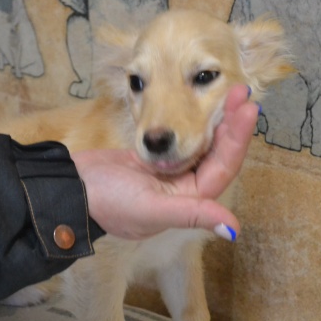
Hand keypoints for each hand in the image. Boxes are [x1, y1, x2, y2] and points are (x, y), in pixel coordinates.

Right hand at [71, 84, 257, 239]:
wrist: (70, 187)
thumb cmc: (109, 201)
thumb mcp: (152, 208)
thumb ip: (193, 215)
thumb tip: (233, 230)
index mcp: (190, 201)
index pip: (224, 168)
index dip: (237, 139)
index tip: (249, 108)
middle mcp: (186, 188)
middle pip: (217, 153)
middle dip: (230, 124)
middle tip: (241, 89)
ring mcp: (170, 171)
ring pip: (201, 142)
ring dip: (215, 120)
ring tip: (228, 91)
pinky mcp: (155, 157)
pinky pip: (181, 136)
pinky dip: (191, 120)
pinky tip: (199, 100)